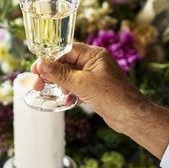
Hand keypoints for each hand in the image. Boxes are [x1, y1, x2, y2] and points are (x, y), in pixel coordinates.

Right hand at [31, 43, 168, 158]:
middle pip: (66, 62)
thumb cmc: (113, 97)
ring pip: (71, 75)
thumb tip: (41, 64)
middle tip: (39, 84)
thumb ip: (60, 73)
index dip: (49, 57)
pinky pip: (77, 86)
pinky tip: (68, 101)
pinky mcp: (96, 88)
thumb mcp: (82, 84)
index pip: (66, 49)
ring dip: (61, 83)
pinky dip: (71, 92)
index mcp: (94, 55)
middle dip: (52, 73)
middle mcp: (95, 62)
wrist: (132, 118)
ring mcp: (96, 75)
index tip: (35, 68)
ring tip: (60, 93)